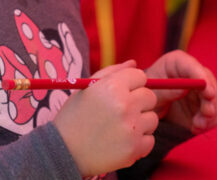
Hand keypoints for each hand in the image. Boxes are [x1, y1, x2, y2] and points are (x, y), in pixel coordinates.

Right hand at [54, 61, 158, 175]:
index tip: (122, 93)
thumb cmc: (73, 118)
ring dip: (140, 123)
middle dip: (138, 103)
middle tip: (121, 113)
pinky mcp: (134, 148)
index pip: (140, 76)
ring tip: (120, 129)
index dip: (132, 84)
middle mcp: (124, 105)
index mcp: (112, 86)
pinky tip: (121, 142)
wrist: (63, 153)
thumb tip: (134, 63)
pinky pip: (150, 140)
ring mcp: (131, 128)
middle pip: (150, 96)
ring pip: (152, 118)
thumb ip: (111, 72)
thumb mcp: (86, 88)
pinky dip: (139, 142)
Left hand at [145, 51, 216, 133]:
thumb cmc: (143, 96)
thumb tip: (185, 89)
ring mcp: (199, 91)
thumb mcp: (150, 93)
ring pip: (215, 100)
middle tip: (207, 113)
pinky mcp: (202, 107)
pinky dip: (208, 123)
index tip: (208, 92)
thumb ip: (167, 90)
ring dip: (210, 114)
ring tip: (198, 125)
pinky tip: (195, 128)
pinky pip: (213, 114)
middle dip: (211, 99)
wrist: (143, 111)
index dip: (203, 78)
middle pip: (209, 82)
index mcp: (177, 63)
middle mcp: (192, 74)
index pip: (193, 66)